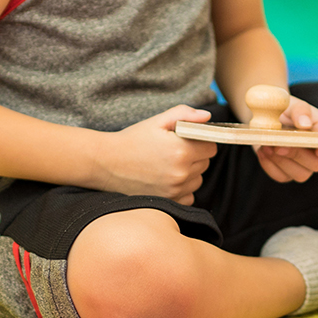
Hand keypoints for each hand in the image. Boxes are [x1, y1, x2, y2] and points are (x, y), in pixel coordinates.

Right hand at [103, 106, 219, 204]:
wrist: (106, 163)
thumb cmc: (132, 140)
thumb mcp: (157, 121)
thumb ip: (185, 115)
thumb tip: (208, 117)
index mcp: (181, 150)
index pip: (211, 146)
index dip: (201, 141)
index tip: (187, 140)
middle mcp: (181, 173)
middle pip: (205, 163)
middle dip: (194, 155)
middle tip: (173, 150)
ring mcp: (175, 190)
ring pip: (197, 180)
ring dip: (189, 173)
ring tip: (167, 164)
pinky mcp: (168, 202)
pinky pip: (189, 195)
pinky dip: (182, 188)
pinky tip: (166, 179)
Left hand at [253, 95, 317, 183]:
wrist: (266, 117)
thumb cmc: (287, 110)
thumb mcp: (294, 104)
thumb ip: (301, 111)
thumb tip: (304, 124)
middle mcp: (317, 155)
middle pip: (317, 165)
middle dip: (297, 154)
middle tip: (279, 143)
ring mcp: (302, 167)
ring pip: (300, 175)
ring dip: (282, 160)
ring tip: (267, 144)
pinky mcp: (285, 173)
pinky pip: (281, 176)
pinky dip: (269, 164)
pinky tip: (263, 150)